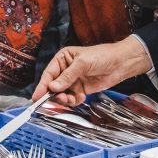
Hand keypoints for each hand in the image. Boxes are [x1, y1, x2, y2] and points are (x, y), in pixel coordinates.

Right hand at [35, 38, 151, 106]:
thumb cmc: (103, 56)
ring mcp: (73, 81)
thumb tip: (53, 86)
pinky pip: (72, 98)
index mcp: (63, 59)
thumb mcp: (83, 63)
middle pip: (53, 86)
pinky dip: (74, 101)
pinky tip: (81, 97)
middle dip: (54, 95)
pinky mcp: (81, 89)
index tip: (37, 97)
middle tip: (59, 99)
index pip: (49, 74)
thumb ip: (67, 76)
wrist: (121, 63)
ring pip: (62, 94)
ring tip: (70, 99)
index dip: (42, 86)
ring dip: (64, 99)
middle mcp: (65, 70)